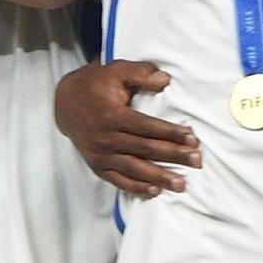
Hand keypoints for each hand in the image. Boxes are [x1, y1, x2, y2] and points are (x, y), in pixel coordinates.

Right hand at [54, 60, 199, 197]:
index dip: (171, 134)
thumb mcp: (116, 70)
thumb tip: (165, 80)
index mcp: (113, 115)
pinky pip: (118, 180)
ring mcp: (101, 155)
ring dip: (159, 178)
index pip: (147, 127)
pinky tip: (155, 192)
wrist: (66, 103)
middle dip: (173, 156)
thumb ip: (140, 73)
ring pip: (134, 169)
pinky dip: (136, 188)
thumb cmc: (96, 85)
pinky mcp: (97, 166)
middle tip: (197, 162)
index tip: (192, 139)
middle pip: (145, 150)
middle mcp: (106, 138)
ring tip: (181, 185)